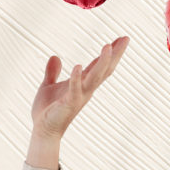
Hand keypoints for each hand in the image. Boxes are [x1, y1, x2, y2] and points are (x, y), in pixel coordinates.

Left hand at [27, 37, 128, 169]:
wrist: (43, 130)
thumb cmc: (47, 110)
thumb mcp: (48, 86)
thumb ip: (52, 72)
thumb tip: (55, 56)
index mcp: (83, 83)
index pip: (100, 65)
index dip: (111, 52)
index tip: (121, 39)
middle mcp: (86, 88)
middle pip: (104, 68)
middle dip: (115, 54)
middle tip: (126, 39)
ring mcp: (79, 96)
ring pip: (95, 77)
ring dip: (102, 62)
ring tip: (108, 46)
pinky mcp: (69, 103)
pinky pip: (75, 89)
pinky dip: (76, 78)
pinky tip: (78, 66)